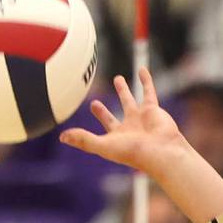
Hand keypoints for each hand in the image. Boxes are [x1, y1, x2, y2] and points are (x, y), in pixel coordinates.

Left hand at [60, 68, 185, 179]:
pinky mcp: (152, 109)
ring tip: (117, 78)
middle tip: (95, 103)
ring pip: (130, 101)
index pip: (100, 128)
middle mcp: (127, 128)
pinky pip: (149, 91)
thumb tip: (62, 137)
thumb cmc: (133, 152)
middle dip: (103, 111)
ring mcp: (140, 118)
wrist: (161, 151)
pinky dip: (146, 80)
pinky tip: (142, 69)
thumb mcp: (103, 146)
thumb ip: (84, 140)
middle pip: (112, 117)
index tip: (84, 113)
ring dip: (124, 90)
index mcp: (116, 138)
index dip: (92, 122)